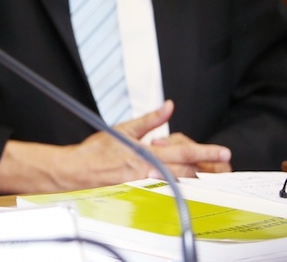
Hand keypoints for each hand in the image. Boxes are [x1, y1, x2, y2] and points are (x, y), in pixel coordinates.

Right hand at [0, 100, 231, 192]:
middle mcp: (150, 172)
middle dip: (206, 167)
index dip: (206, 151)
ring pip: (180, 183)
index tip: (223, 151)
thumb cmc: (96, 151)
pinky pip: (166, 190)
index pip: (184, 153)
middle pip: (188, 172)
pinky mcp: (142, 193)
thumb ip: (150, 120)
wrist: (77, 171)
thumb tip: (168, 106)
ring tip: (204, 172)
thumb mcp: (124, 129)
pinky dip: (176, 184)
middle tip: (222, 163)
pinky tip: (181, 181)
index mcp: (147, 154)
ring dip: (193, 177)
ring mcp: (147, 185)